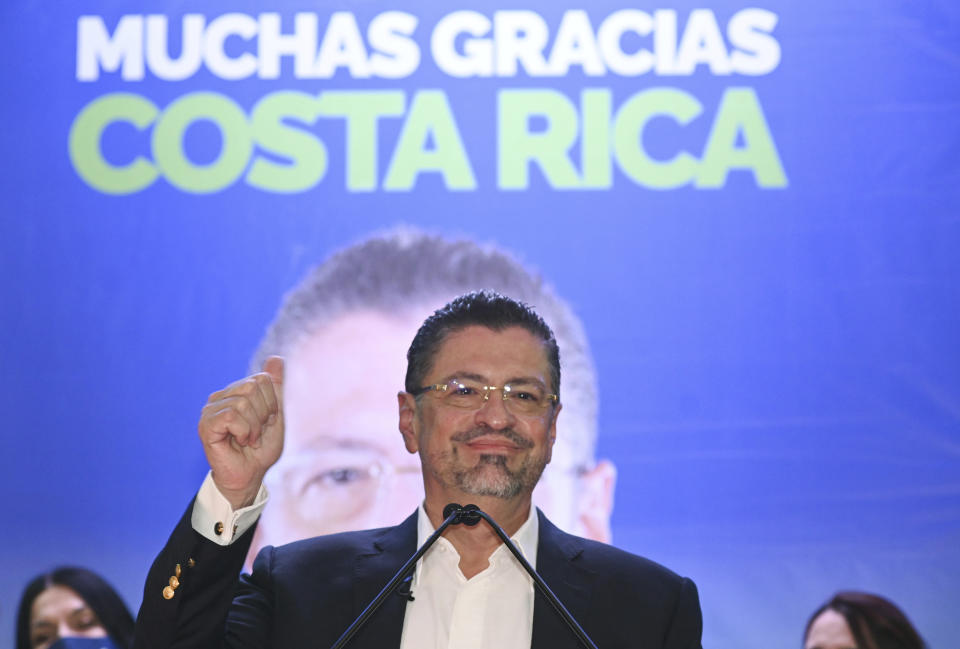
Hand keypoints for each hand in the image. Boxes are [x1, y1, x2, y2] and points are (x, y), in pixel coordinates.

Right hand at [198, 356, 283, 509]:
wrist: (251, 475)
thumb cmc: (263, 447)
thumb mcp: (278, 414)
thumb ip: (278, 386)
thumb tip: (276, 358)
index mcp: (238, 391)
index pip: (262, 378)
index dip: (272, 402)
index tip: (267, 421)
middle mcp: (222, 396)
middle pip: (253, 387)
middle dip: (263, 414)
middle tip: (257, 432)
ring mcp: (211, 409)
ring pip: (243, 402)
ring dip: (254, 426)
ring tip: (248, 439)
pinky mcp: (206, 424)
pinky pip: (232, 416)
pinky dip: (243, 431)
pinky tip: (239, 441)